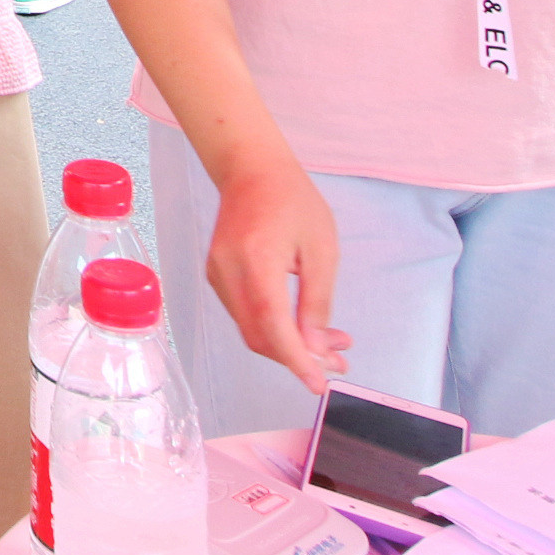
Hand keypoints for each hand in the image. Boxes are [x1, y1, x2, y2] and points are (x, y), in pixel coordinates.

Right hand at [206, 150, 353, 394]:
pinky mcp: (216, 277)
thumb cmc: (292, 200)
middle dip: (298, 357)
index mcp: (256, 259)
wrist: (251, 170)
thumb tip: (315, 346)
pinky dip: (273, 329)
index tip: (319, 383)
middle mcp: (228, 271)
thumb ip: (317, 300)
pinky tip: (302, 326)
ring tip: (329, 343)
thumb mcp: (321, 247)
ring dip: (288, 345)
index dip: (296, 360)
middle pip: (259, 335)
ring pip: (250, 329)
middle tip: (338, 361)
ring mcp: (216, 275)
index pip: (272, 324)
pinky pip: (244, 315)